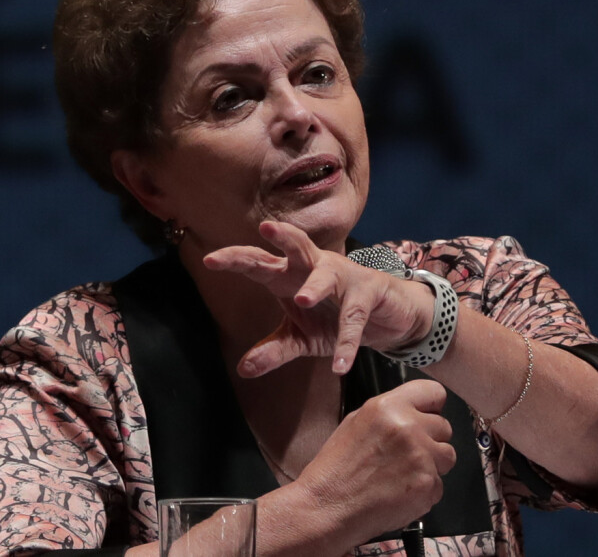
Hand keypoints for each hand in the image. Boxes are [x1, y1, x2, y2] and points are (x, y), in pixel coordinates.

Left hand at [204, 221, 435, 375]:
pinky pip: (355, 318)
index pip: (259, 262)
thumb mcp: (302, 338)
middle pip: (297, 246)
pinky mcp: (370, 293)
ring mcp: (344, 277)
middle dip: (283, 237)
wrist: (387, 319)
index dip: (236, 259)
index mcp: (290, 275)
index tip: (210, 260)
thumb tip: (243, 370)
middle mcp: (315, 268)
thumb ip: (274, 350)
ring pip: (329, 274)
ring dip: (316, 286)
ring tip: (301, 300)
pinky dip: (347, 342)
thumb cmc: (336, 319)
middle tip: (265, 228)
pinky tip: (340, 365)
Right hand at [296, 380, 455, 547]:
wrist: (328, 506)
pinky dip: (424, 490)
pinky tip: (401, 492)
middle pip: (445, 427)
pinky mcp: (427, 485)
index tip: (426, 417)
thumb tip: (415, 412)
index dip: (432, 407)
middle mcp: (408, 427)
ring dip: (433, 465)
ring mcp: (421, 457)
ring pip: (448, 456)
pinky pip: (439, 485)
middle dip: (431, 439)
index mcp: (388, 406)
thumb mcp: (357, 422)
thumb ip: (390, 413)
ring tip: (404, 474)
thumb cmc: (337, 467)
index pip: (434, 392)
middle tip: (408, 453)